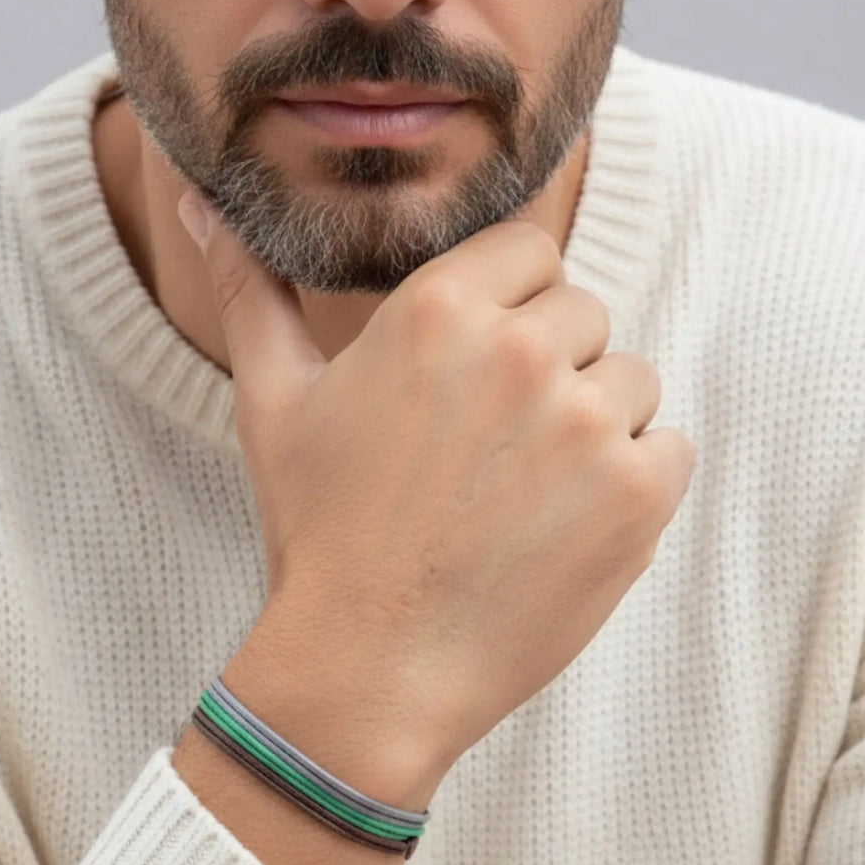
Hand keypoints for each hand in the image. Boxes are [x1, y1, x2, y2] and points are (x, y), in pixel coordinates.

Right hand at [178, 191, 695, 781]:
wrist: (368, 669)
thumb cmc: (319, 533)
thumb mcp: (272, 402)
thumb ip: (248, 288)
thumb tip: (193, 196)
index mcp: (439, 309)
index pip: (532, 252)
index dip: (512, 307)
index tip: (482, 369)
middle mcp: (522, 351)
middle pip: (585, 314)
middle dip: (550, 368)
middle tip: (490, 449)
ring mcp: (589, 423)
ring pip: (632, 382)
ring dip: (594, 426)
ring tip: (522, 493)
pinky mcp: (638, 496)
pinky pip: (671, 448)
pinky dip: (635, 482)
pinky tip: (564, 526)